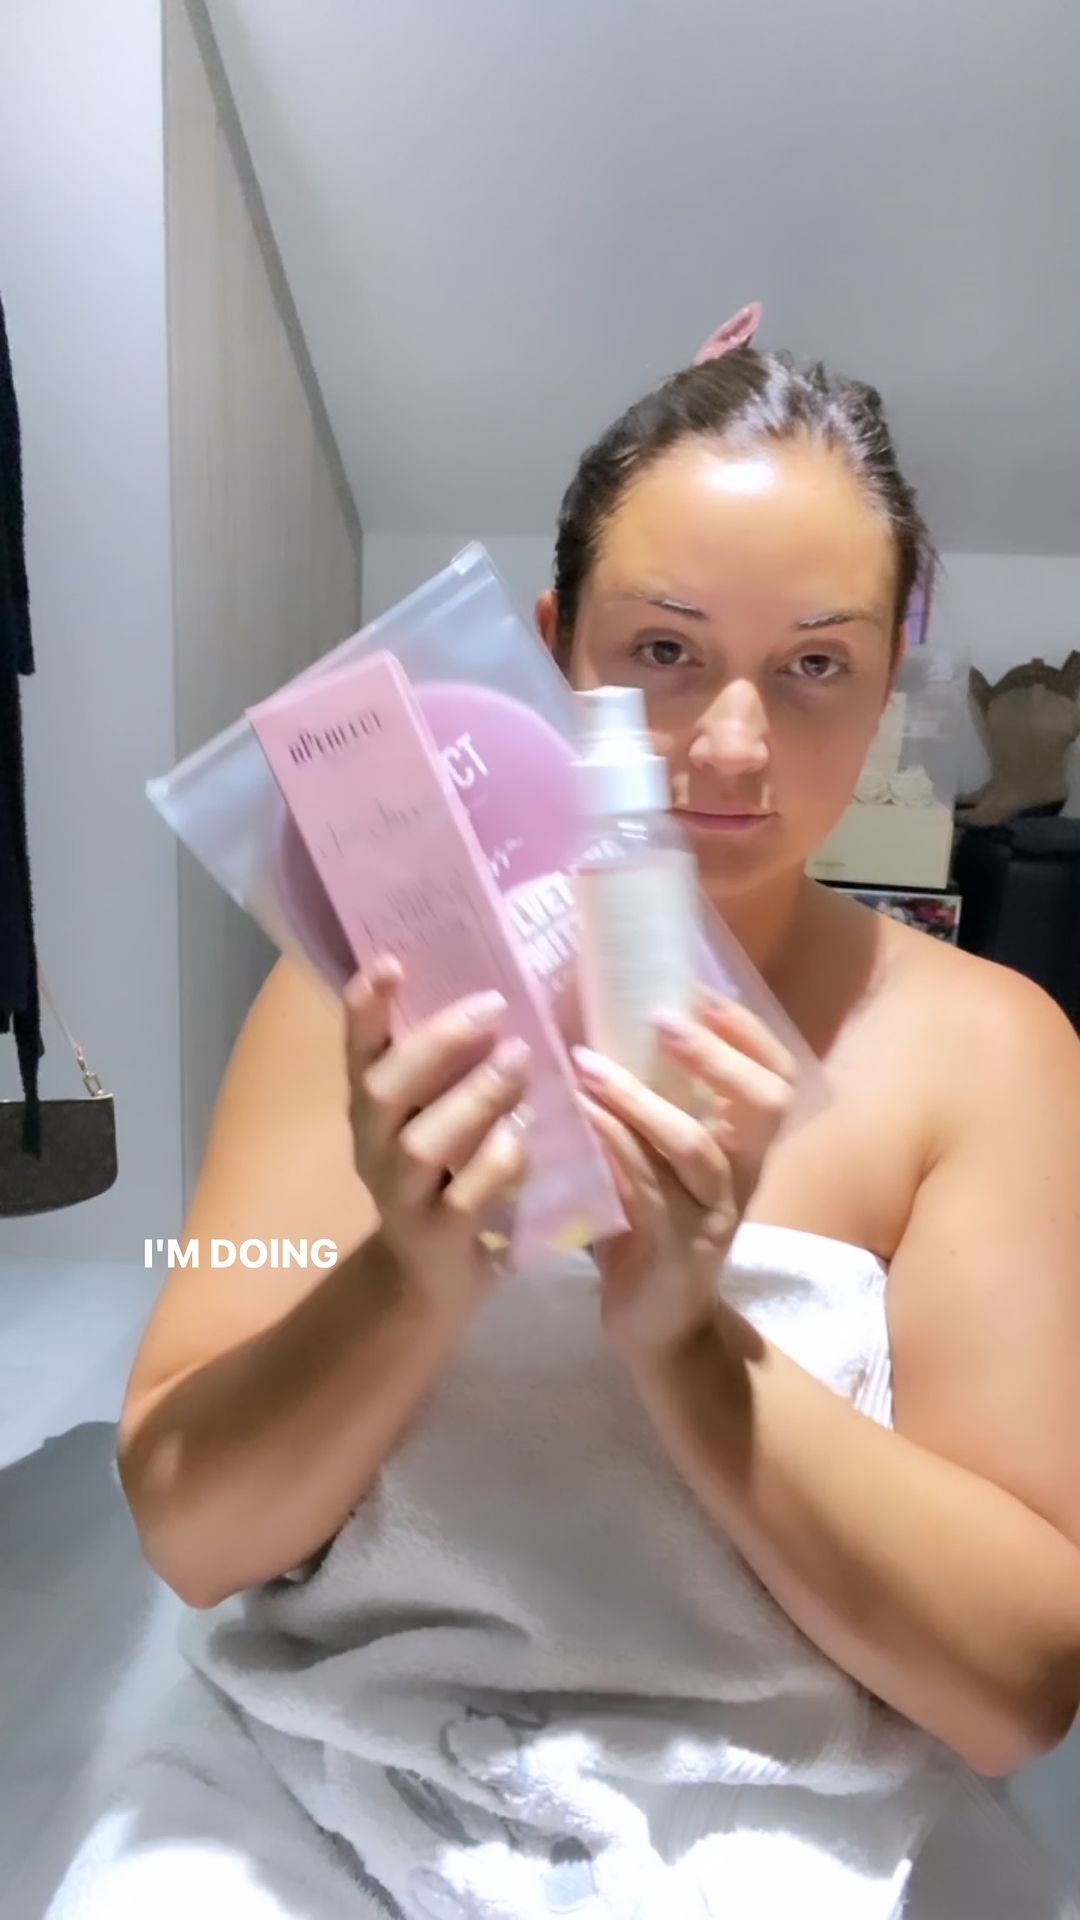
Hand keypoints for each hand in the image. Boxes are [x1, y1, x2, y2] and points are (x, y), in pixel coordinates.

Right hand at [344, 956, 531, 1319]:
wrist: (431, 1271)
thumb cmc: (445, 1169)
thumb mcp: (438, 1111)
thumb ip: (454, 1063)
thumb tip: (501, 990)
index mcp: (370, 1104)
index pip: (357, 1047)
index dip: (365, 1006)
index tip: (391, 961)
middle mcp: (372, 1144)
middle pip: (383, 1089)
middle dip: (436, 1044)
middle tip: (494, 1007)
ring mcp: (399, 1194)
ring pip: (421, 1144)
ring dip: (474, 1098)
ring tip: (519, 1062)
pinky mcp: (436, 1235)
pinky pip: (465, 1195)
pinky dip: (498, 1160)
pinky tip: (525, 1134)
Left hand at [574, 992, 795, 1366]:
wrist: (655, 1331)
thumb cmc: (648, 1232)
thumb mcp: (654, 1163)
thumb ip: (642, 1111)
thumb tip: (591, 1029)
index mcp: (743, 1150)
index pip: (775, 1077)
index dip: (747, 1033)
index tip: (699, 989)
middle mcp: (741, 1178)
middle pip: (763, 1104)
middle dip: (714, 1056)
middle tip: (659, 1019)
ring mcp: (713, 1216)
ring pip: (694, 1147)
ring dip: (640, 1100)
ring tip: (588, 1064)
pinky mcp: (675, 1251)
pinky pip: (647, 1191)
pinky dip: (612, 1147)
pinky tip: (580, 1118)